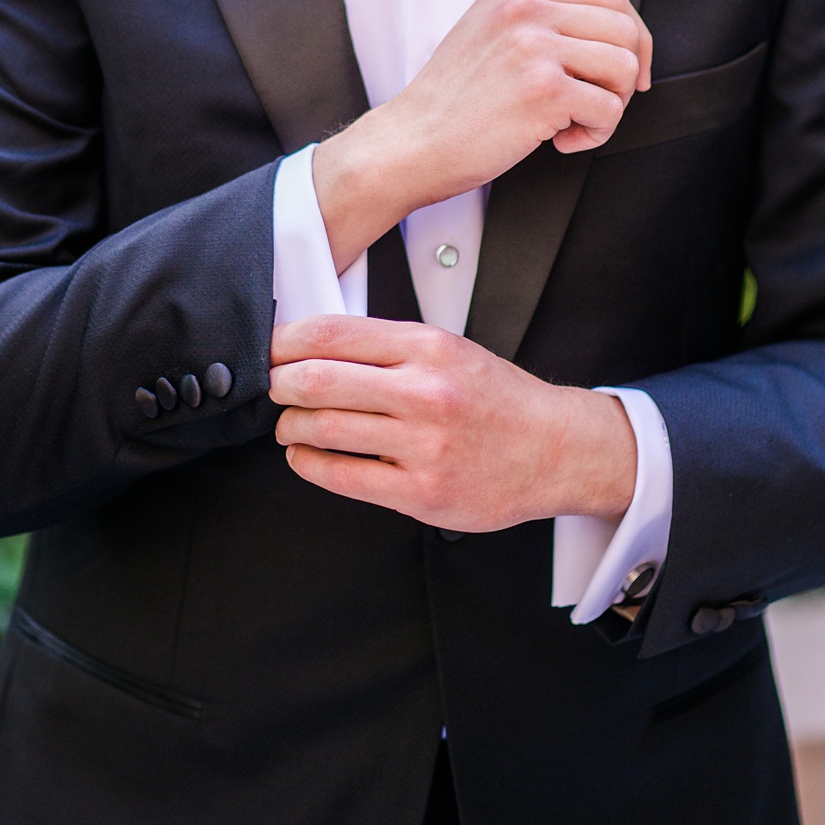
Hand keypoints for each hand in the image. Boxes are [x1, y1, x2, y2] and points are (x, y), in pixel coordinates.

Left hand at [268, 315, 635, 530]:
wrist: (555, 449)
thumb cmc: (498, 400)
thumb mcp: (451, 351)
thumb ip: (389, 348)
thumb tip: (314, 346)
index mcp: (430, 347)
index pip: (333, 333)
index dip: (284, 341)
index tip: (269, 349)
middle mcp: (426, 392)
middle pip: (316, 380)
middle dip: (279, 384)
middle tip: (273, 388)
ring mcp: (423, 444)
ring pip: (322, 429)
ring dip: (291, 426)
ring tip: (292, 424)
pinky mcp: (420, 490)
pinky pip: (340, 477)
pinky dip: (309, 463)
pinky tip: (307, 456)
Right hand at [311, 0, 653, 270]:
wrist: (409, 145)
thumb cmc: (454, 103)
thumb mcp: (491, 32)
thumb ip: (542, 20)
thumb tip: (616, 29)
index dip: (634, 35)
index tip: (629, 72)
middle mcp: (526, 7)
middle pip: (625, 27)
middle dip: (627, 73)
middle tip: (600, 104)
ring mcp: (534, 45)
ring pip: (624, 66)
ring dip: (611, 106)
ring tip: (575, 124)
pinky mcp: (543, 89)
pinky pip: (608, 109)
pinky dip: (595, 134)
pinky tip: (560, 142)